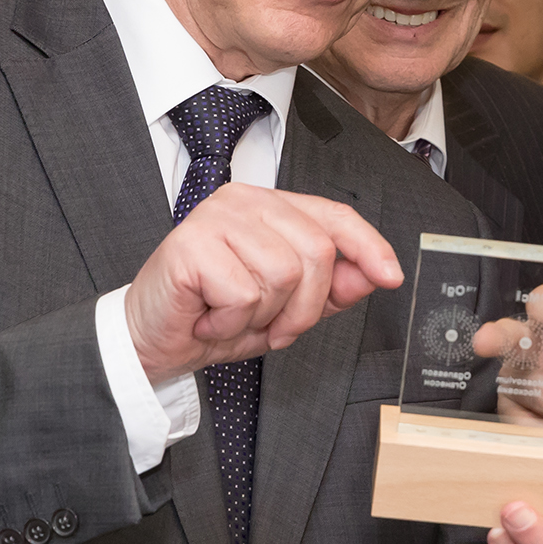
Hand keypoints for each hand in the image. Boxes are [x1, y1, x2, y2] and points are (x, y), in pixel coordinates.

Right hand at [124, 183, 401, 381]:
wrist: (151, 341)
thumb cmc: (213, 316)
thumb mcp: (286, 307)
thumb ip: (331, 287)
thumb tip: (373, 272)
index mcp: (271, 207)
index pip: (335, 216)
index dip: (369, 246)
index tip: (391, 276)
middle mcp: (245, 201)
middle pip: (317, 252)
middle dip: (304, 307)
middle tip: (270, 324)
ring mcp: (215, 216)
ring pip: (284, 274)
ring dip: (264, 315)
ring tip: (232, 315)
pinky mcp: (190, 242)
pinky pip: (245, 293)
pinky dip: (231, 321)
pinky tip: (208, 316)